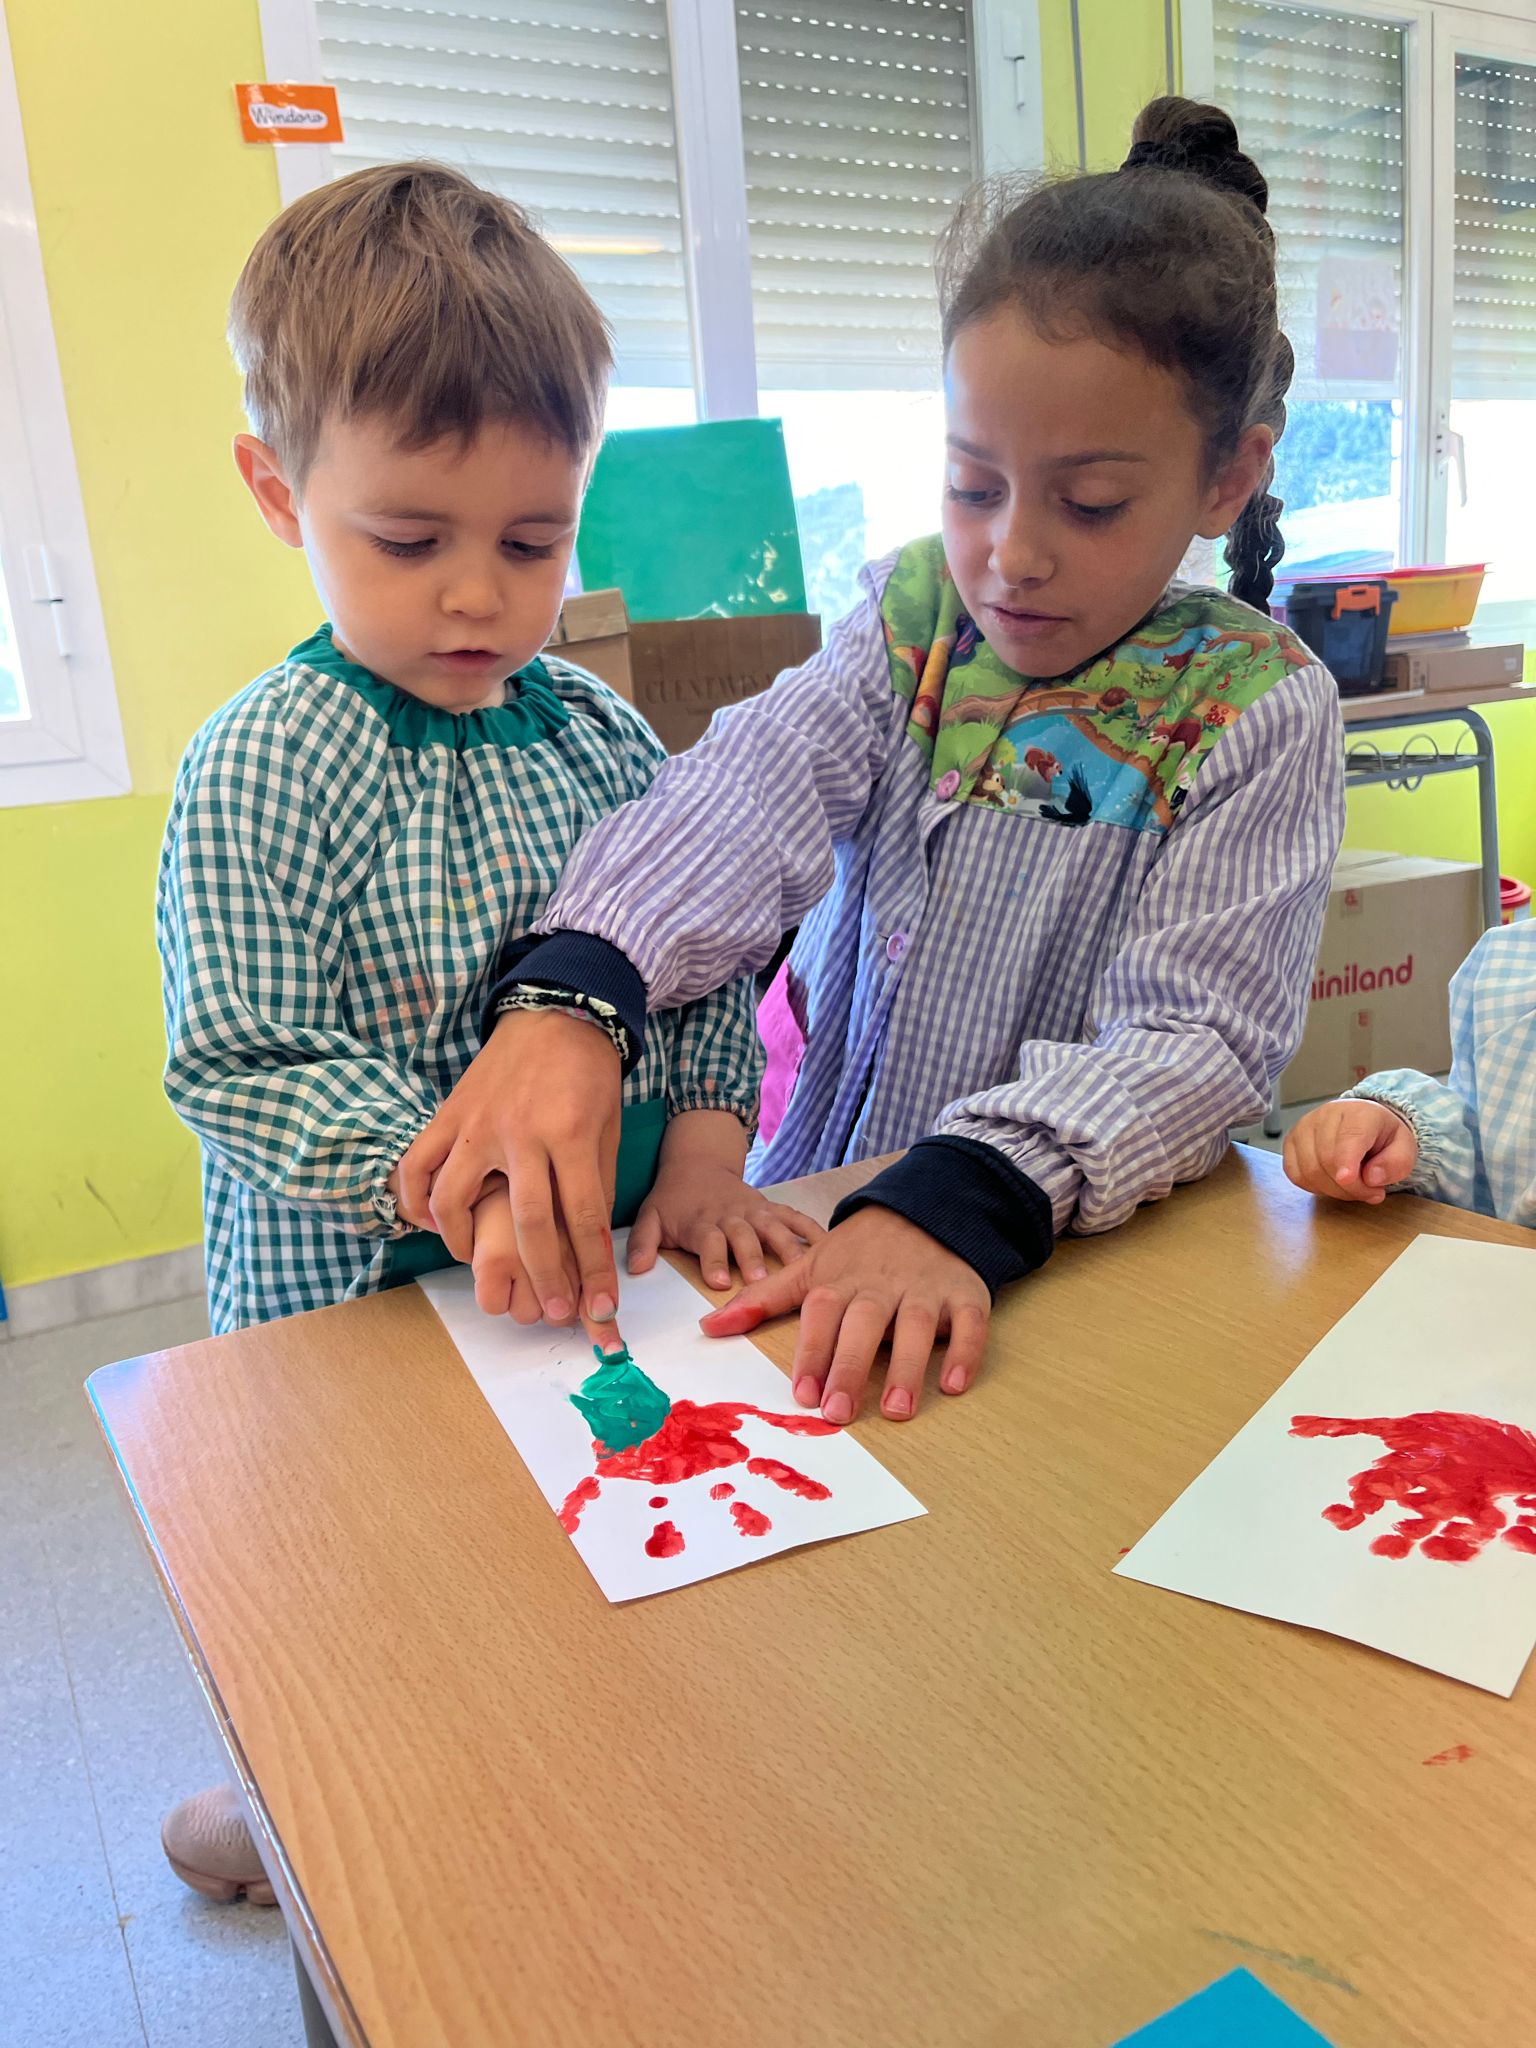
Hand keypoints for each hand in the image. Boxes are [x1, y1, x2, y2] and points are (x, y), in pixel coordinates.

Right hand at [396, 1009, 622, 1338]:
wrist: (556, 1014)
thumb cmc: (589, 1077)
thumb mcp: (608, 1130)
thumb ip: (594, 1186)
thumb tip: (588, 1248)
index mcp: (572, 1133)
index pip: (582, 1216)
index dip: (592, 1269)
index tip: (600, 1307)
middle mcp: (521, 1131)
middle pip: (527, 1222)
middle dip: (544, 1276)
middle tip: (555, 1311)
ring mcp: (477, 1123)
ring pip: (455, 1201)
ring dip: (467, 1244)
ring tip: (484, 1262)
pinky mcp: (449, 1115)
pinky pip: (418, 1167)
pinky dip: (417, 1203)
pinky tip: (433, 1226)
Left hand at [629, 1159, 823, 1290]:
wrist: (697, 1162)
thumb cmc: (673, 1199)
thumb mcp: (651, 1216)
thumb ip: (643, 1243)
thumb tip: (634, 1269)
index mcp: (702, 1222)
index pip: (709, 1242)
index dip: (715, 1261)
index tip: (721, 1282)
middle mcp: (731, 1216)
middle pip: (745, 1237)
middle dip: (754, 1259)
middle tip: (764, 1282)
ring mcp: (755, 1211)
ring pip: (774, 1229)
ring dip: (787, 1249)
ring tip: (803, 1270)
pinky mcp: (771, 1208)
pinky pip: (795, 1218)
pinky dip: (813, 1230)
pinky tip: (829, 1247)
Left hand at [700, 1206, 989, 1423]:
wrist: (924, 1210)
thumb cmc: (859, 1253)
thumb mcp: (810, 1268)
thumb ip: (764, 1300)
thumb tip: (709, 1328)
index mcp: (841, 1280)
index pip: (822, 1314)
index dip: (812, 1352)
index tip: (801, 1393)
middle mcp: (882, 1285)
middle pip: (865, 1323)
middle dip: (851, 1367)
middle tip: (839, 1413)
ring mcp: (926, 1288)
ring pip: (918, 1325)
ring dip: (908, 1367)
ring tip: (897, 1410)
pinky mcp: (965, 1293)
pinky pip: (969, 1322)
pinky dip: (965, 1351)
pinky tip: (954, 1385)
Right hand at [1284, 1098, 1417, 1203]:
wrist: (1363, 1124)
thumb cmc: (1381, 1136)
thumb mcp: (1404, 1148)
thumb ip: (1396, 1163)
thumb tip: (1371, 1177)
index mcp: (1358, 1113)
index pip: (1348, 1138)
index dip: (1346, 1161)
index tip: (1348, 1178)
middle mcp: (1325, 1115)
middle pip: (1328, 1160)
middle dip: (1350, 1187)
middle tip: (1371, 1192)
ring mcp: (1304, 1128)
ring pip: (1310, 1170)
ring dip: (1333, 1190)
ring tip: (1353, 1187)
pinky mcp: (1290, 1142)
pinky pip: (1296, 1175)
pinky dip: (1314, 1186)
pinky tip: (1331, 1182)